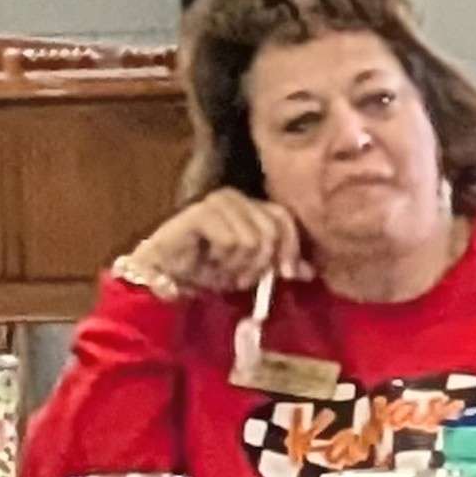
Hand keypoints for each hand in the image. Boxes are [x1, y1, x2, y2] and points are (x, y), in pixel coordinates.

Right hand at [110, 190, 286, 301]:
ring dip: (238, 265)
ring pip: (253, 240)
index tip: (289, 274)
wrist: (165, 275)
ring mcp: (218, 202)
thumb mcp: (249, 271)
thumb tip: (309, 272)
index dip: (291, 248)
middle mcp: (236, 198)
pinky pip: (232, 241)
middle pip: (271, 231)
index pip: (284, 219)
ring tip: (220, 269)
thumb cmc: (206, 270)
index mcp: (250, 206)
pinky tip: (207, 261)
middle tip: (240, 278)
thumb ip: (276, 267)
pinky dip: (223, 260)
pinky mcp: (202, 212)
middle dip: (260, 264)